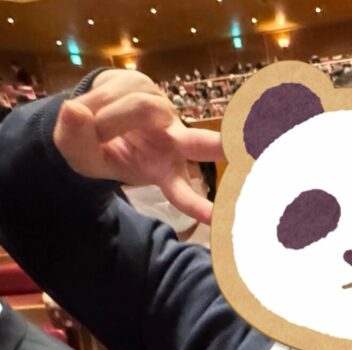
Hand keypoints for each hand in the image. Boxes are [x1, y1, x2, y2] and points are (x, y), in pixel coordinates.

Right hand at [54, 69, 222, 223]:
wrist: (88, 114)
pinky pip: (120, 91)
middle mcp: (173, 143)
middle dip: (217, 144)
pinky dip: (94, 101)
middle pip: (199, 144)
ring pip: (138, 108)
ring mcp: (162, 112)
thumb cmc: (97, 146)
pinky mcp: (147, 87)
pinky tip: (88, 107)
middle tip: (236, 146)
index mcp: (164, 171)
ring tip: (88, 124)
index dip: (198, 206)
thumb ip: (78, 144)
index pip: (182, 193)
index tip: (219, 219)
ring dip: (105, 118)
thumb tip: (76, 110)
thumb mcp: (82, 159)